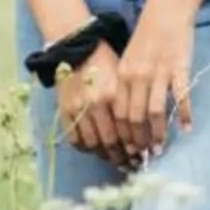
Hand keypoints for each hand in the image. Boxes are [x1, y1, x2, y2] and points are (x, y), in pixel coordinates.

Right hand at [59, 45, 146, 169]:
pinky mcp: (64, 111)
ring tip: (116, 160)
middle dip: (124, 156)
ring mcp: (77, 109)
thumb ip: (131, 102)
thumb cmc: (106, 60)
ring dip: (106, 156)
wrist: (77, 47)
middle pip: (111, 142)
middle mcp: (95, 104)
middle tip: (132, 163)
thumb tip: (143, 129)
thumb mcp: (123, 77)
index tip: (144, 153)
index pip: (127, 130)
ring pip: (93, 144)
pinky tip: (96, 150)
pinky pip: (75, 139)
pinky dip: (86, 148)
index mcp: (113, 94)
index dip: (137, 146)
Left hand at [114, 8, 195, 159]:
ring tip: (161, 147)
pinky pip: (181, 98)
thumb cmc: (148, 35)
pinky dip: (184, 115)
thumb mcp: (129, 58)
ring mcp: (158, 73)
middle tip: (144, 154)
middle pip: (134, 117)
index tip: (128, 148)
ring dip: (158, 133)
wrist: (166, 9)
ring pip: (155, 112)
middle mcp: (137, 76)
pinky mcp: (178, 68)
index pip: (118, 113)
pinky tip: (188, 127)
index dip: (122, 134)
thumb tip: (127, 112)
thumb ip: (127, 83)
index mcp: (122, 74)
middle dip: (139, 140)